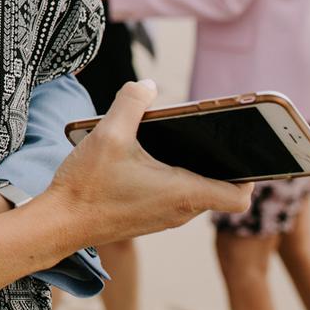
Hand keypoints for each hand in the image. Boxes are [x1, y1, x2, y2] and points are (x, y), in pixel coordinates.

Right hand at [39, 81, 252, 249]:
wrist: (59, 223)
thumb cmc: (87, 186)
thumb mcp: (108, 134)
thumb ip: (131, 103)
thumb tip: (148, 85)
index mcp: (182, 192)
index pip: (239, 196)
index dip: (250, 175)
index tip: (241, 151)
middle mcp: (179, 211)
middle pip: (218, 190)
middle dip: (218, 163)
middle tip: (206, 134)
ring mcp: (162, 219)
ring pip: (194, 194)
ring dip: (191, 170)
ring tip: (172, 141)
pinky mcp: (146, 219)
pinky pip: (173, 199)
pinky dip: (171, 180)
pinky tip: (145, 159)